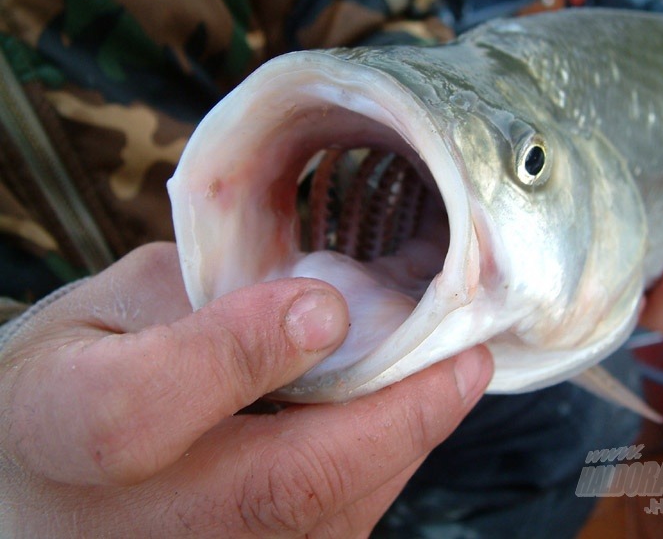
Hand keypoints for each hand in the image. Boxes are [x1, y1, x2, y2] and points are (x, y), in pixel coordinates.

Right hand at [0, 243, 491, 537]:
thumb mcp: (110, 305)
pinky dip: (379, 472)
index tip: (325, 306)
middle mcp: (126, 525)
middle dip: (393, 420)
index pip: (143, 409)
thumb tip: (320, 310)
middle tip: (467, 362)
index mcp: (60, 426)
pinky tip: (399, 421)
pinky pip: (331, 531)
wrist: (40, 478)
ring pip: (326, 519)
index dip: (240, 354)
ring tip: (453, 379)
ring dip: (403, 444)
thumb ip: (205, 299)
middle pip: (277, 490)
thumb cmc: (73, 375)